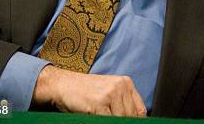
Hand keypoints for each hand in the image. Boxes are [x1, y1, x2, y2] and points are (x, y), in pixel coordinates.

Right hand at [32, 65, 146, 116]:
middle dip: (124, 123)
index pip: (140, 109)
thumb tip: (134, 120)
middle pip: (131, 116)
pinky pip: (107, 121)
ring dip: (113, 122)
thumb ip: (122, 102)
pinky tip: (96, 120)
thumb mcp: (109, 91)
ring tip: (103, 119)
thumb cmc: (85, 91)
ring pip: (120, 119)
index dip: (136, 121)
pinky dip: (103, 122)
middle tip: (112, 121)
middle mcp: (120, 86)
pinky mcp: (98, 104)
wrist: (63, 84)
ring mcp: (110, 94)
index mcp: (126, 83)